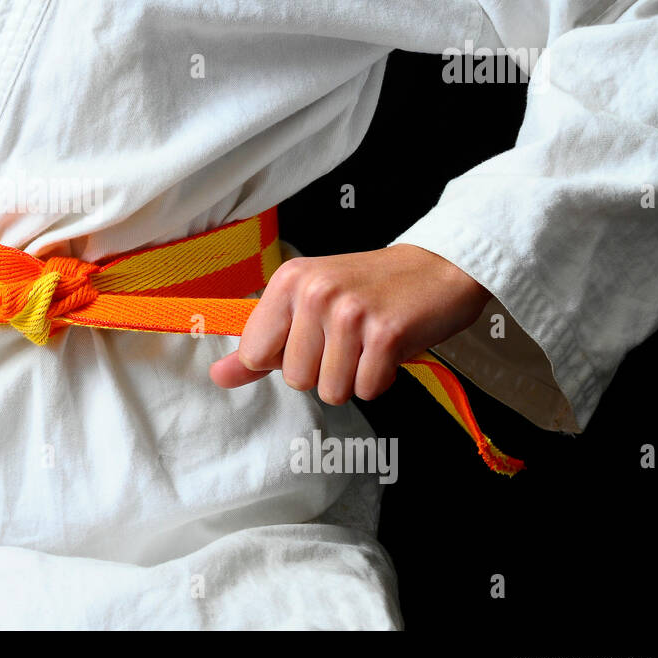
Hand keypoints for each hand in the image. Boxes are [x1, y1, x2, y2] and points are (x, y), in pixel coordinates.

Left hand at [209, 244, 490, 404]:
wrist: (438, 267)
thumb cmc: (370, 288)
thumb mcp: (307, 304)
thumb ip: (261, 343)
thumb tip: (219, 376)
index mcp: (288, 281)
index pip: (255, 354)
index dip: (282, 360)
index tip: (310, 339)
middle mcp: (315, 293)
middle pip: (295, 379)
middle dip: (323, 371)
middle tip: (348, 340)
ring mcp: (350, 313)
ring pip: (331, 390)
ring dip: (353, 378)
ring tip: (367, 345)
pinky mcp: (386, 334)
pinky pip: (367, 389)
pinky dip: (380, 379)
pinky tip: (388, 350)